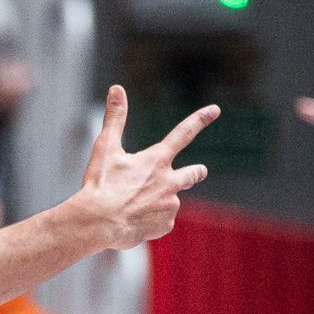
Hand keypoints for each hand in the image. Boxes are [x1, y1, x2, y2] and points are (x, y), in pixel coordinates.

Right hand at [65, 86, 213, 248]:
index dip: (200, 119)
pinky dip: (151, 221)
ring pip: (169, 200)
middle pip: (193, 173)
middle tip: (198, 171)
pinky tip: (134, 221)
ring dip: (158, 201)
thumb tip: (116, 88)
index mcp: (157, 159)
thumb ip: (114, 118)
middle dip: (196, 172)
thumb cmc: (100, 184)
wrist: (98, 222)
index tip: (215, 109)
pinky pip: (162, 221)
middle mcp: (170, 181)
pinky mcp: (166, 225)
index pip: (183, 133)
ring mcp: (170, 204)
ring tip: (132, 206)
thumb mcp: (105, 148)